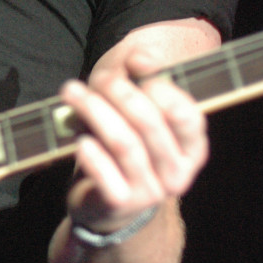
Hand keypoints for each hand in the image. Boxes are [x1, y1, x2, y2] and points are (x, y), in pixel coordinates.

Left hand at [60, 48, 208, 230]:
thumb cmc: (124, 150)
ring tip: (71, 92)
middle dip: (120, 92)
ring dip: (95, 111)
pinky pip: (106, 174)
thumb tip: (141, 56)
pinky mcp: (121, 204)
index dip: (162, 86)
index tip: (134, 65)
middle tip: (97, 77)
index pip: (187, 115)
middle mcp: (178, 173)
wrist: (106, 206)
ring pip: (124, 143)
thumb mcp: (134, 113)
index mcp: (191, 148)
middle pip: (150, 123)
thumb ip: (141, 79)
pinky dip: (92, 154)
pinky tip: (80, 139)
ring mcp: (151, 192)